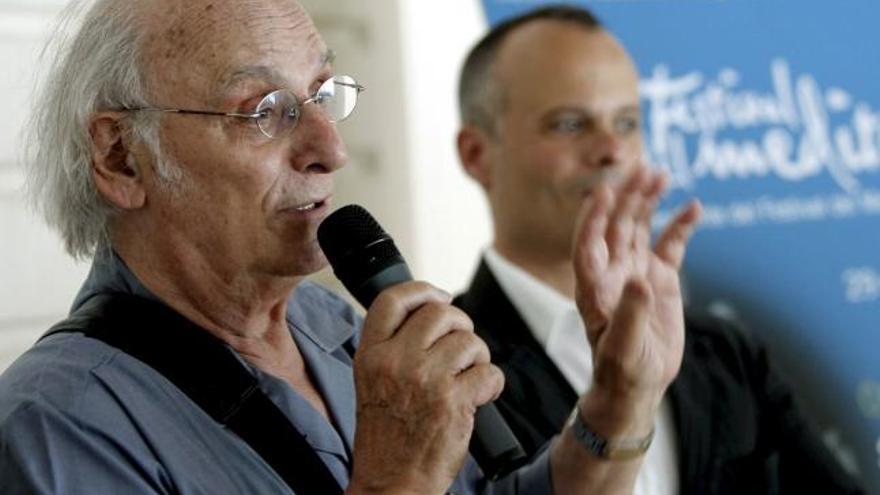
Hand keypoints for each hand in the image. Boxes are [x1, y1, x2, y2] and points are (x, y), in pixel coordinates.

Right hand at [347, 282, 502, 494]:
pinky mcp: (454, 401)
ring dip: (477, 357)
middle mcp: (395, 362)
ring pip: (469, 341)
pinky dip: (492, 383)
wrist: (392, 483)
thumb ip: (393, 347)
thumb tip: (432, 313)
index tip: (439, 296)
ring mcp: (425, 380)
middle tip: (461, 347)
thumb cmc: (386, 437)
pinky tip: (481, 396)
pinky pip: (489, 372)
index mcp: (370, 355)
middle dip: (460, 325)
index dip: (422, 290)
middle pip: (440, 313)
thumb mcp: (371, 382)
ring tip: (469, 376)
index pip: (393, 300)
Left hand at [573, 166, 700, 402]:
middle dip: (626, 198)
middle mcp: (612, 272)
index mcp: (593, 287)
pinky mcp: (660, 279)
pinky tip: (694, 206)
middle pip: (615, 226)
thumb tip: (640, 279)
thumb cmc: (622, 369)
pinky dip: (680, 226)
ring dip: (648, 201)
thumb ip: (630, 314)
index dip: (592, 219)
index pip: (587, 244)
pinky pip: (670, 245)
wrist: (638, 383)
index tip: (603, 193)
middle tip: (642, 170)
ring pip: (640, 227)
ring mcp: (636, 271)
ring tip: (661, 175)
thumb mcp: (624, 348)